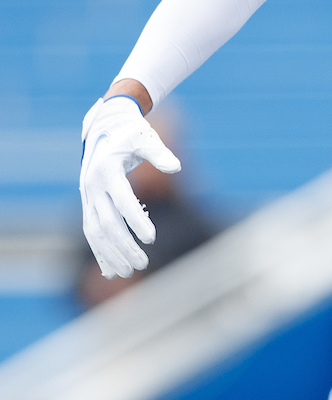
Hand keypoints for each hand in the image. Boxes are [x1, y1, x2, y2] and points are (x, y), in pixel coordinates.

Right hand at [80, 95, 180, 278]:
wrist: (105, 126)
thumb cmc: (131, 133)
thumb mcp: (145, 138)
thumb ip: (159, 153)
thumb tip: (175, 167)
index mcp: (107, 171)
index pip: (123, 201)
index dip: (137, 220)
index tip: (152, 238)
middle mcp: (93, 186)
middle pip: (107, 223)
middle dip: (124, 245)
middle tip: (143, 264)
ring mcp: (87, 196)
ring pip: (95, 232)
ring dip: (109, 254)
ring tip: (127, 273)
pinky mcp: (89, 203)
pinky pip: (91, 231)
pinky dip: (99, 251)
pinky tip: (110, 270)